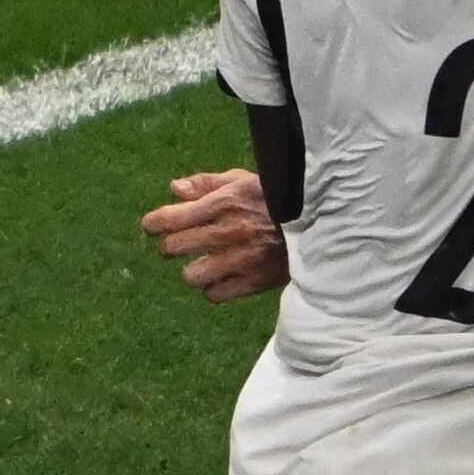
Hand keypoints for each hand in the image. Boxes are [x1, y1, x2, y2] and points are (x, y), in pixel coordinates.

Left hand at [141, 169, 285, 301]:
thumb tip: (173, 189)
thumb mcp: (245, 180)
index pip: (171, 218)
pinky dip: (212, 288)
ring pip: (191, 276)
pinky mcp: (253, 282)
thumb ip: (207, 183)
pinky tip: (219, 278)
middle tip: (178, 244)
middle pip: (174, 247)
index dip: (154, 224)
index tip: (152, 226)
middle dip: (171, 245)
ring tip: (201, 264)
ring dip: (192, 270)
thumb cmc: (278, 199)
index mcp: (225, 202)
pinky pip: (214, 294)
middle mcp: (228, 231)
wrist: (321, 225)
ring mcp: (240, 260)